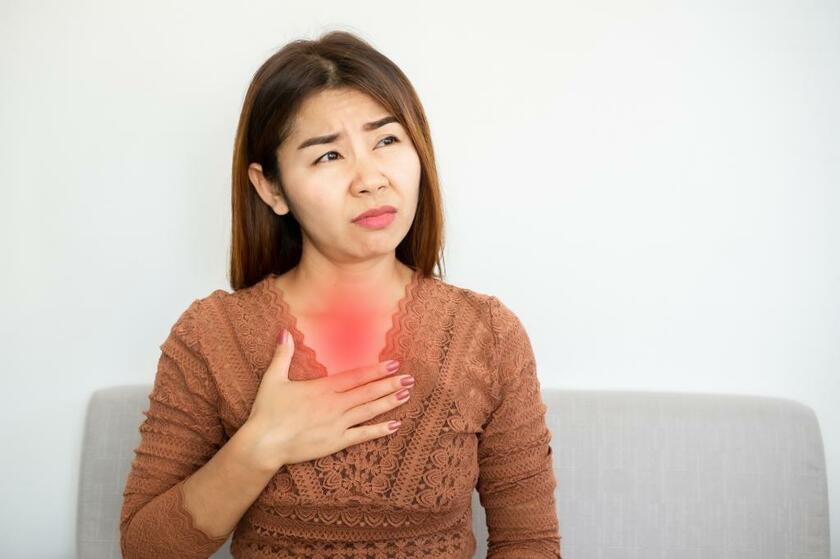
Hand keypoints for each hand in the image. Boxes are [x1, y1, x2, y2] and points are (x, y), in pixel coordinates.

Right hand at [243, 329, 413, 470]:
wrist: (263, 444)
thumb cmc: (266, 412)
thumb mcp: (272, 379)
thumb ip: (282, 355)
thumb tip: (285, 331)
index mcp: (322, 388)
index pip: (355, 376)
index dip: (376, 370)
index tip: (393, 363)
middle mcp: (334, 404)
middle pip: (368, 391)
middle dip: (390, 384)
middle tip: (410, 378)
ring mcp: (337, 424)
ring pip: (369, 411)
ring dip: (389, 402)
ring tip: (406, 394)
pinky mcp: (336, 442)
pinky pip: (362, 435)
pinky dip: (379, 430)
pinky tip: (395, 425)